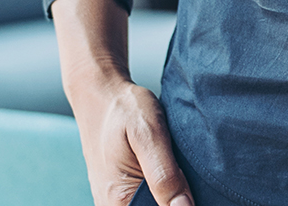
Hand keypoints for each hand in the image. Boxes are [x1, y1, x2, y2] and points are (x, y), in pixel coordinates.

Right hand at [54, 0, 191, 205]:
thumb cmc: (124, 109)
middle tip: (181, 169)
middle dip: (175, 198)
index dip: (180, 204)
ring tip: (173, 166)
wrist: (100, 93)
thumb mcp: (149, 134)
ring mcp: (114, 201)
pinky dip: (160, 190)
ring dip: (168, 194)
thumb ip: (165, 174)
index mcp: (119, 199)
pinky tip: (167, 171)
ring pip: (152, 204)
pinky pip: (144, 199)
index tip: (187, 184)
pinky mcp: (119, 193)